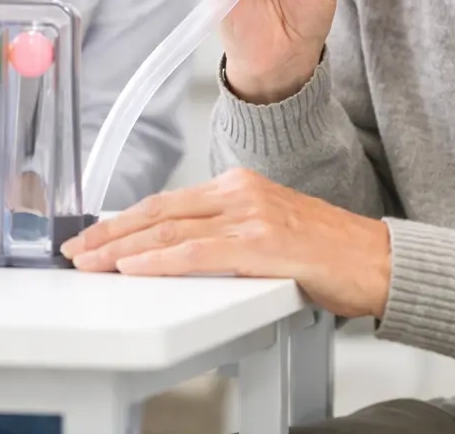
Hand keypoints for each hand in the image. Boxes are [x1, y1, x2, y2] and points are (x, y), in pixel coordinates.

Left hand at [61, 168, 392, 319]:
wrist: (378, 260)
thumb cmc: (327, 251)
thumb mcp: (267, 228)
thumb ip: (225, 231)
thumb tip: (180, 247)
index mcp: (238, 186)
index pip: (167, 202)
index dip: (125, 220)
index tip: (94, 234)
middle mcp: (239, 193)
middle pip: (159, 211)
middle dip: (111, 232)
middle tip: (76, 248)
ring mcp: (250, 215)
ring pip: (169, 229)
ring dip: (122, 248)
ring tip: (90, 260)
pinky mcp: (261, 244)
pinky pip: (196, 252)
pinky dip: (159, 260)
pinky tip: (133, 268)